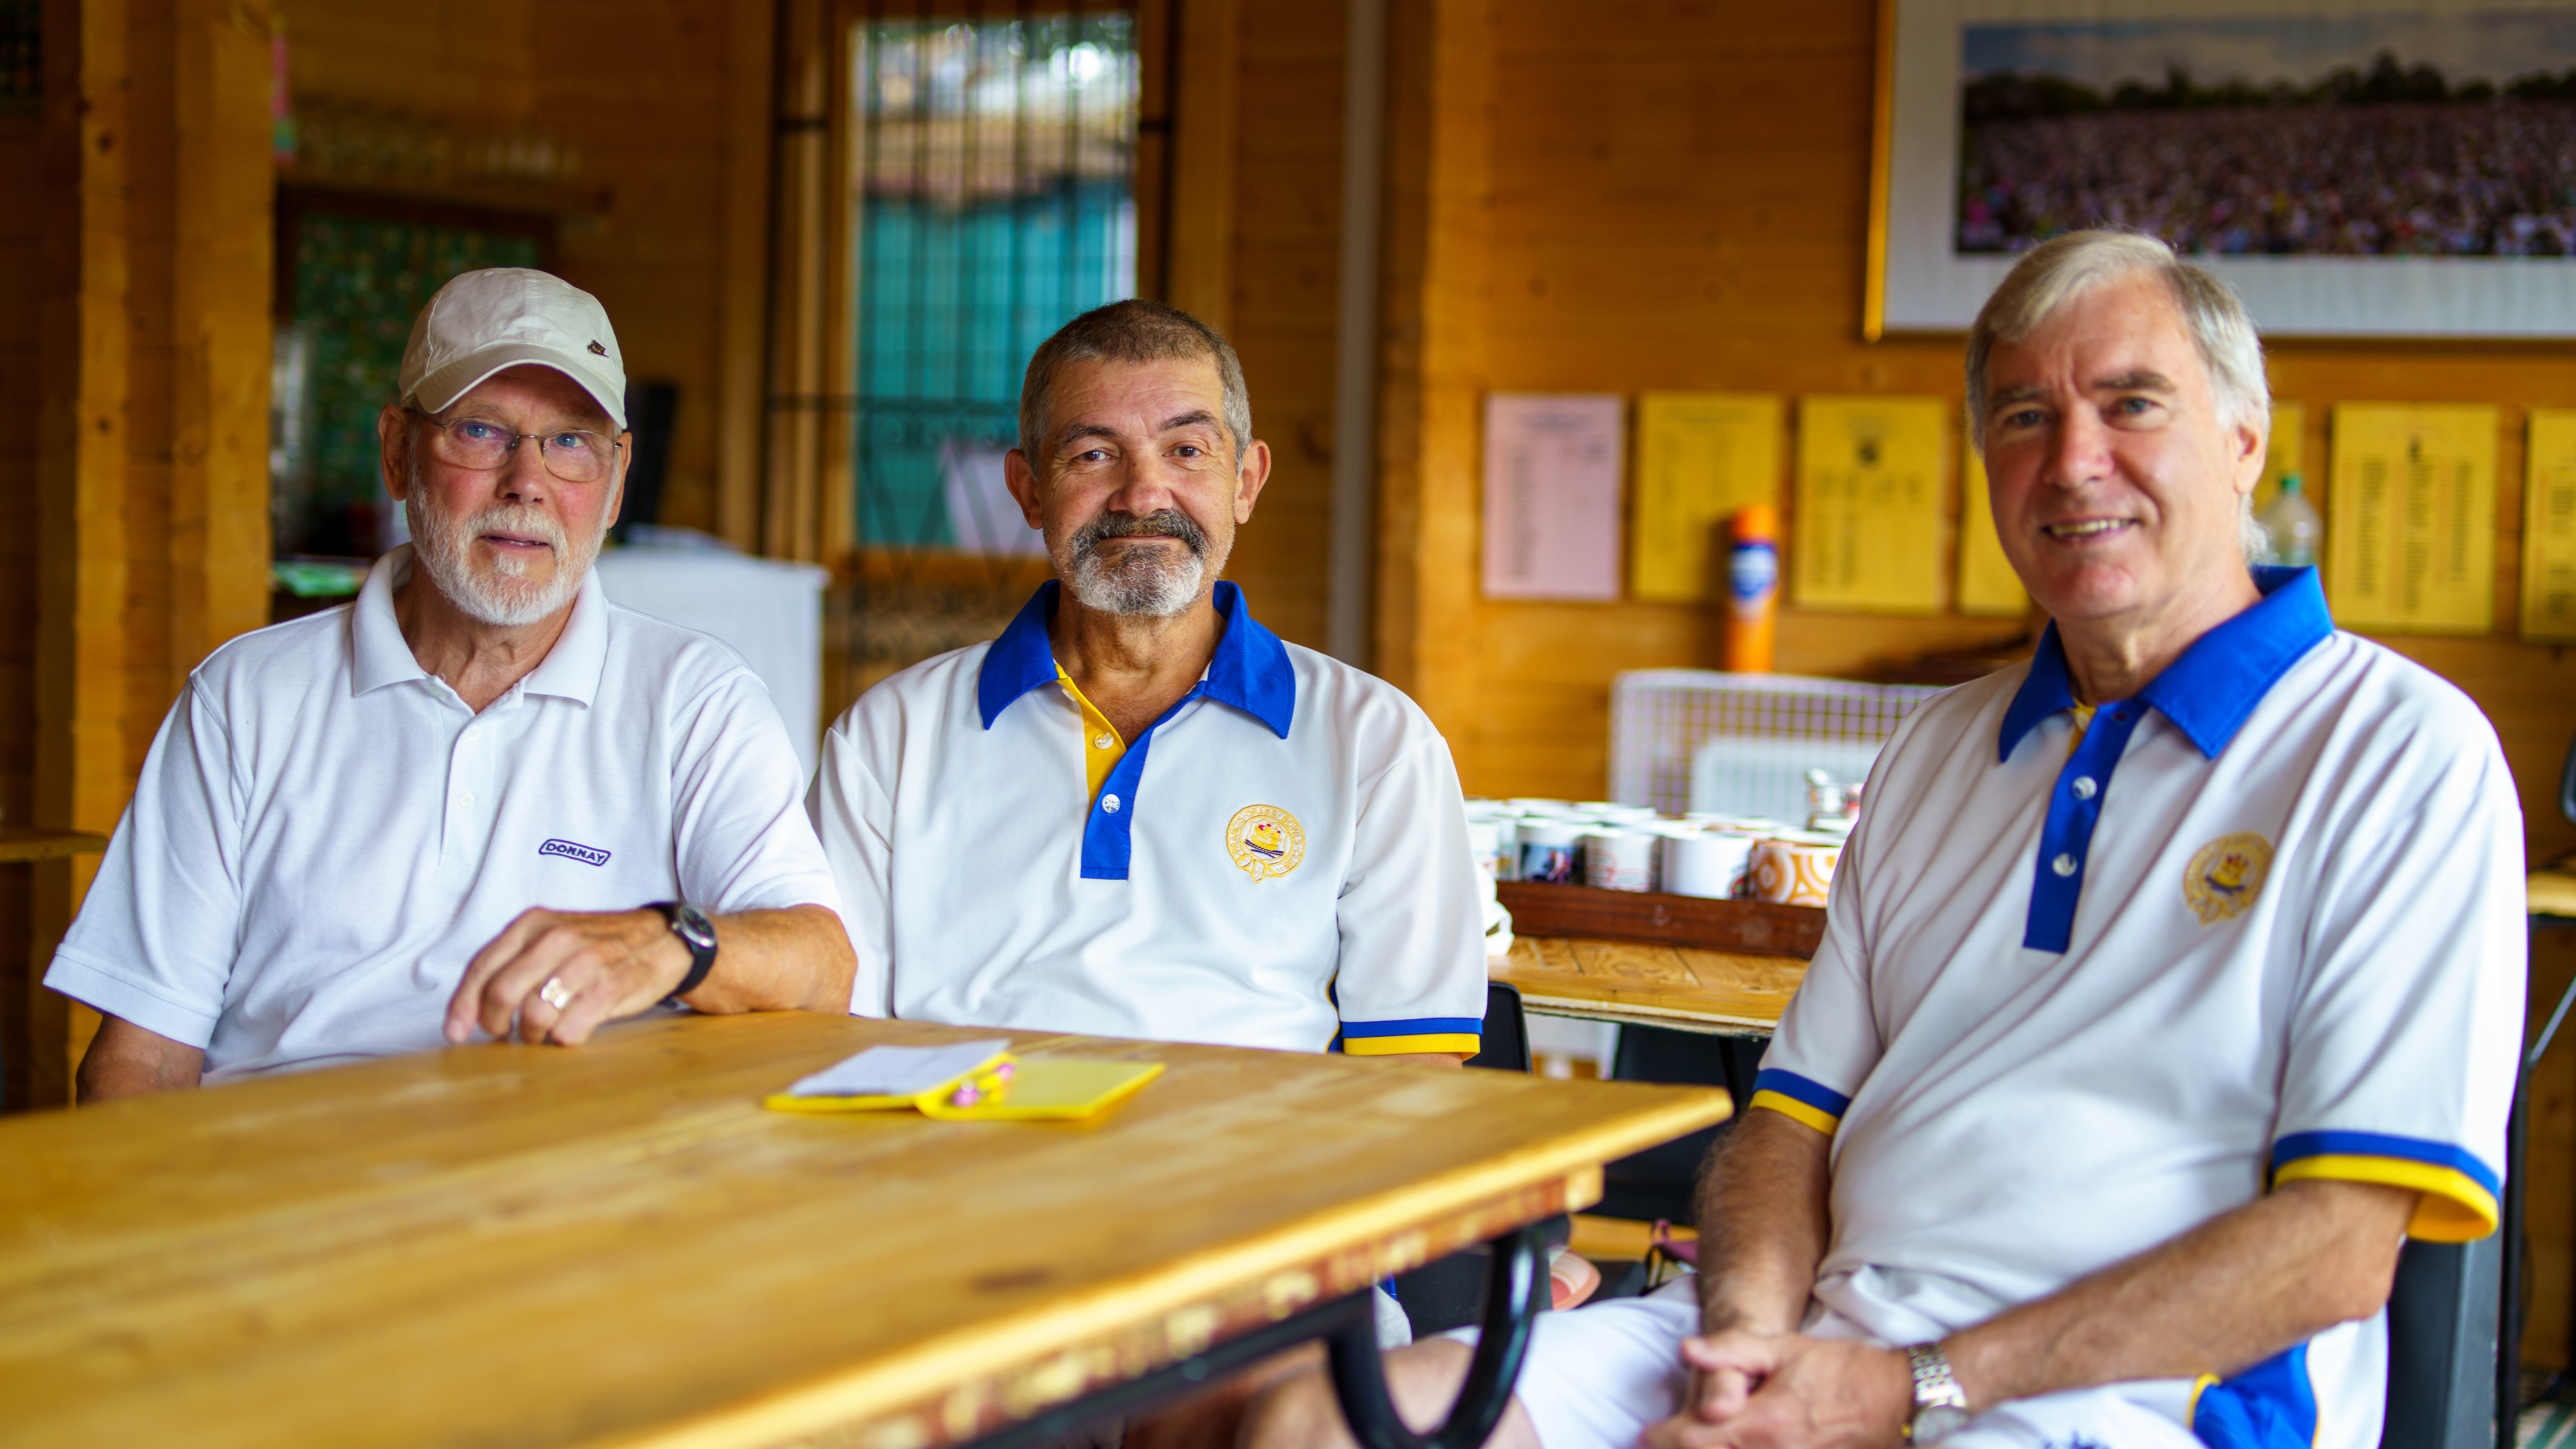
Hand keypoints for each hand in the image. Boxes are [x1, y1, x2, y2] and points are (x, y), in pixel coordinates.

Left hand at [443, 907, 692, 1046]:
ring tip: (542, 1032)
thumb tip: (470, 1011)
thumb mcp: (550, 937)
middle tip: (503, 1034)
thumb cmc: (597, 946)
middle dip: (495, 1023)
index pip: (482, 968)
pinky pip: (568, 1030)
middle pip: (501, 994)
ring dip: (532, 1034)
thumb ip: (513, 963)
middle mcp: (555, 939)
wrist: (662, 940)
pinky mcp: (609, 988)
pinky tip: (570, 1031)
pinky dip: (562, 1040)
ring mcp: (584, 963)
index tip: (455, 1032)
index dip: (463, 1005)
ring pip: (533, 1015)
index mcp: (533, 924)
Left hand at [1641, 1333, 1912, 1448]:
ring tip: (1690, 1445)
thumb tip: (1686, 1349)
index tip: (1646, 1433)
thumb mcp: (1785, 1348)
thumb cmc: (1841, 1369)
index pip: (1695, 1440)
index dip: (1664, 1437)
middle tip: (1659, 1445)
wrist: (1898, 1398)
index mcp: (1764, 1424)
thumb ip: (1732, 1350)